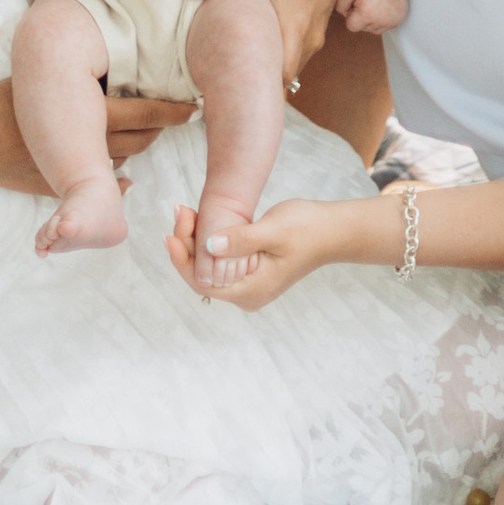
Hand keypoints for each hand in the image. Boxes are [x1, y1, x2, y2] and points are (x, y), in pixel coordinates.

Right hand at [0, 81, 198, 195]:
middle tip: (174, 115)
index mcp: (89, 115)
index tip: (195, 108)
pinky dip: (113, 174)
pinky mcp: (62, 187)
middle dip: (157, 128)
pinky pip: (101, 183)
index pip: (144, 114)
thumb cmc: (7, 96)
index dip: (173, 112)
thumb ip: (84, 81)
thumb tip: (122, 77)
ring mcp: (76, 171)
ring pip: (124, 159)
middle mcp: (88, 146)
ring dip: (134, 146)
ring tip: (143, 130)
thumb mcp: (47, 78)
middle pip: (141, 140)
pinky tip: (118, 170)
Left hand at [165, 195, 343, 310]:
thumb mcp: (272, 231)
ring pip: (209, 266)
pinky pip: (219, 260)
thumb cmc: (307, 229)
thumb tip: (209, 245)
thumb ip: (241, 240)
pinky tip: (201, 219)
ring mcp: (248, 284)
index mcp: (250, 291)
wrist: (333, 230)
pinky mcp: (250, 270)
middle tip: (181, 210)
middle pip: (202, 275)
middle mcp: (246, 294)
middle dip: (186, 244)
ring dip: (195, 240)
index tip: (170, 232)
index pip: (202, 282)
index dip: (182, 259)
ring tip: (187, 211)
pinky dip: (208, 240)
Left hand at [190, 0, 345, 85]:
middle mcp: (310, 36)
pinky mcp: (319, 23)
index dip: (258, 87)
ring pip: (294, 62)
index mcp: (294, 26)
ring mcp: (317, 31)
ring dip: (273, 64)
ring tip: (244, 63)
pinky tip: (263, 42)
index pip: (278, 77)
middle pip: (285, 75)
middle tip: (232, 81)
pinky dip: (283, 51)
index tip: (234, 90)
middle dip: (262, 80)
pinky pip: (300, 49)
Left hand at [337, 0, 407, 34]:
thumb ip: (341, 5)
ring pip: (375, 29)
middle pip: (364, 28)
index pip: (351, 26)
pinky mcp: (399, 19)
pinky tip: (383, 5)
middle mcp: (381, 21)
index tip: (356, 3)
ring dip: (373, 19)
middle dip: (362, 17)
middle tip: (367, 0)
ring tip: (375, 2)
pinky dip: (383, 18)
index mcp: (366, 15)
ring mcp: (392, 21)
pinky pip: (387, 26)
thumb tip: (344, 15)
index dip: (351, 14)